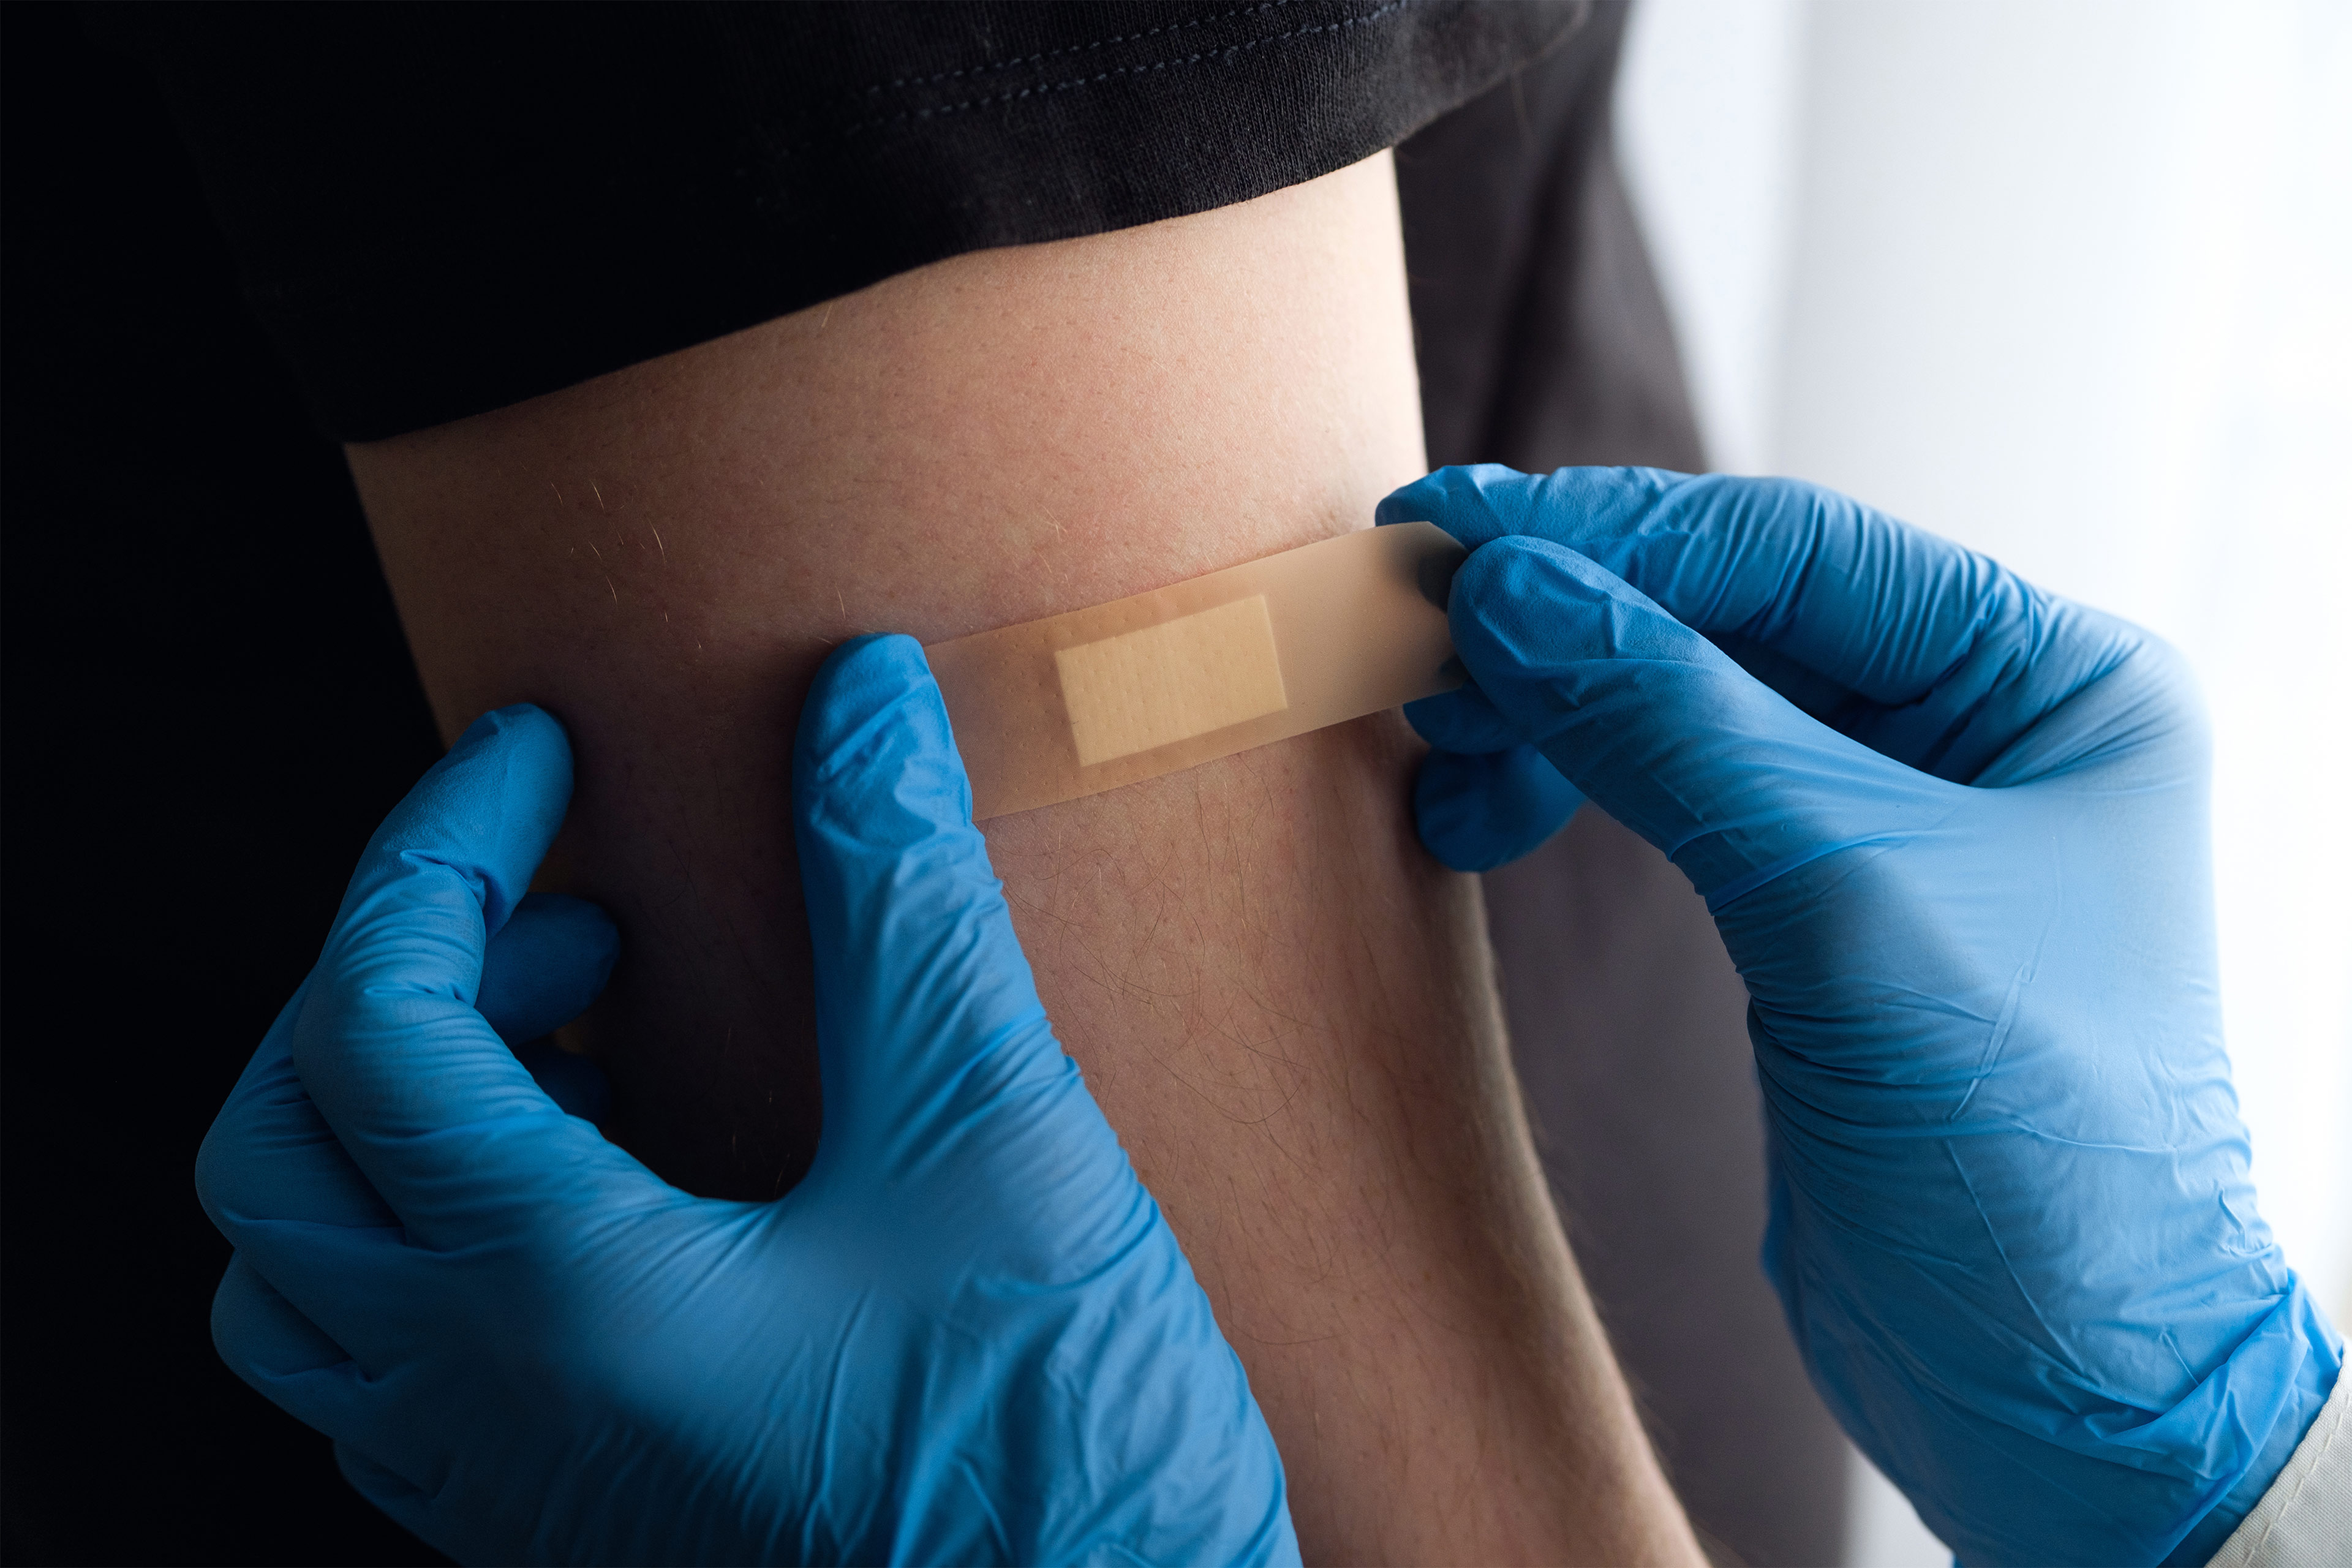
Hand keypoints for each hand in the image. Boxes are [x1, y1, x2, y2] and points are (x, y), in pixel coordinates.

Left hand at [196, 636, 1296, 1566]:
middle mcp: (480, 1409)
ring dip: (395, 1117)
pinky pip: (391, 1365)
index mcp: (549, 1299)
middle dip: (395, 981)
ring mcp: (505, 1488)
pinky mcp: (562, 1528)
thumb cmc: (1059, 1449)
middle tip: (568, 912)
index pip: (374, 1018)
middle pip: (280, 1149)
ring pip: (309, 1277)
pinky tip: (608, 1179)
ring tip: (580, 1041)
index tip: (542, 752)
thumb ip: (901, 899)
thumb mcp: (993, 1138)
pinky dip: (439, 1230)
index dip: (442, 848)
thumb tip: (857, 697)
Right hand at [1384, 464, 2340, 1565]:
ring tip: (1429, 733)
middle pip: (1729, 613)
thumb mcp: (1849, 906)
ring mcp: (1892, 816)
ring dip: (1548, 703)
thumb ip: (1676, 731)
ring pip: (1682, 700)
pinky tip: (1480, 800)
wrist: (2059, 1396)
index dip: (1611, 537)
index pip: (1795, 554)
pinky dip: (1568, 783)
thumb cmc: (2033, 1156)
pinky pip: (1670, 793)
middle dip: (1567, 614)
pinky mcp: (1815, 908)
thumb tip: (1514, 590)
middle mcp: (1979, 727)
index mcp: (2050, 683)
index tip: (1451, 537)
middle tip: (1409, 621)